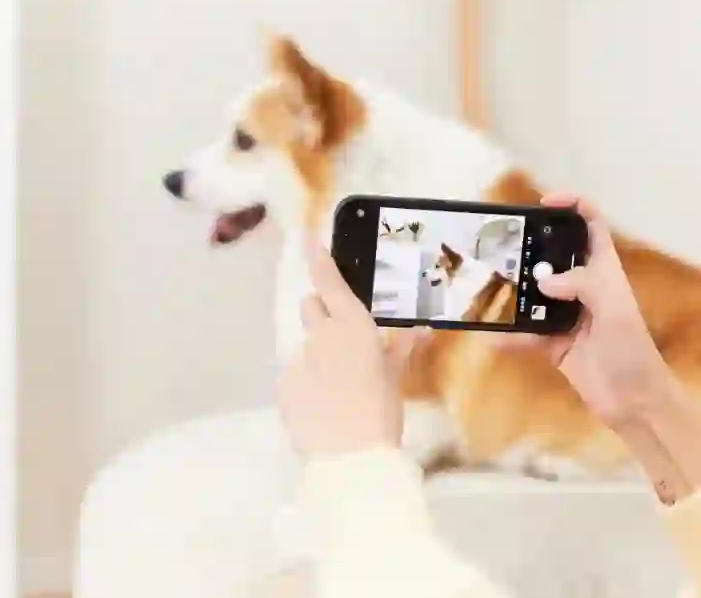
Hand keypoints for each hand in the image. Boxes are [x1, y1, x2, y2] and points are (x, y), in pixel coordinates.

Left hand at [277, 239, 424, 458]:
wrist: (349, 459)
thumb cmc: (380, 414)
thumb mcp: (395, 379)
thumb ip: (399, 348)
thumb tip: (415, 329)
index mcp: (352, 327)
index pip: (328, 281)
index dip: (319, 259)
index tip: (309, 241)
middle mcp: (321, 336)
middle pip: (311, 307)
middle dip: (322, 314)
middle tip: (343, 338)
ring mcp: (299, 361)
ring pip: (306, 346)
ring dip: (319, 356)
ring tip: (338, 388)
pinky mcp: (285, 387)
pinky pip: (296, 375)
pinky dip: (308, 384)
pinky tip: (324, 407)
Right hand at [506, 193, 671, 427]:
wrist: (633, 401)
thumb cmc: (632, 350)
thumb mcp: (614, 310)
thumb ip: (582, 285)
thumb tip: (542, 281)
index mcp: (604, 271)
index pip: (591, 225)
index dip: (572, 206)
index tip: (543, 203)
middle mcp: (583, 287)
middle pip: (554, 255)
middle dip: (529, 247)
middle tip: (499, 244)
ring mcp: (566, 315)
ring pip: (533, 293)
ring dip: (512, 290)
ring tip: (486, 282)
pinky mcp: (552, 343)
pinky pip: (524, 333)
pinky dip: (507, 334)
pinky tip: (489, 334)